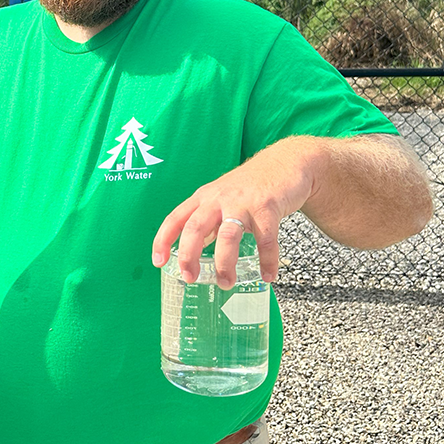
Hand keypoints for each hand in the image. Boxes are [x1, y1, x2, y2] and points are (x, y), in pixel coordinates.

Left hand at [151, 145, 315, 288]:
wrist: (286, 161)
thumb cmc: (251, 184)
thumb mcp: (221, 199)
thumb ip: (208, 223)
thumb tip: (193, 250)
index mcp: (204, 198)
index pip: (175, 218)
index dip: (163, 240)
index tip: (158, 261)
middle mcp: (219, 199)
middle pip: (195, 227)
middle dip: (189, 256)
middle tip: (191, 278)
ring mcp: (243, 202)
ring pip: (227, 235)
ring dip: (225, 263)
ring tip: (227, 283)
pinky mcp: (268, 207)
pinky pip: (266, 239)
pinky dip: (267, 260)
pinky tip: (268, 276)